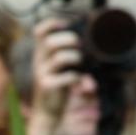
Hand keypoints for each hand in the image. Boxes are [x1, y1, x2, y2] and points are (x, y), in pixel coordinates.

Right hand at [27, 17, 82, 134]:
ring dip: (75, 58)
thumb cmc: (59, 86)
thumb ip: (74, 55)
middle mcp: (39, 61)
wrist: (48, 111)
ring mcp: (42, 74)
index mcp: (42, 53)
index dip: (52, 24)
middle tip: (79, 46)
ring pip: (59, 58)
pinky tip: (78, 80)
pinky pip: (65, 77)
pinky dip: (75, 77)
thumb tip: (96, 47)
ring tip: (80, 63)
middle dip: (69, 40)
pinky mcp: (47, 86)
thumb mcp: (63, 67)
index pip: (40, 31)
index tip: (66, 25)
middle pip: (50, 42)